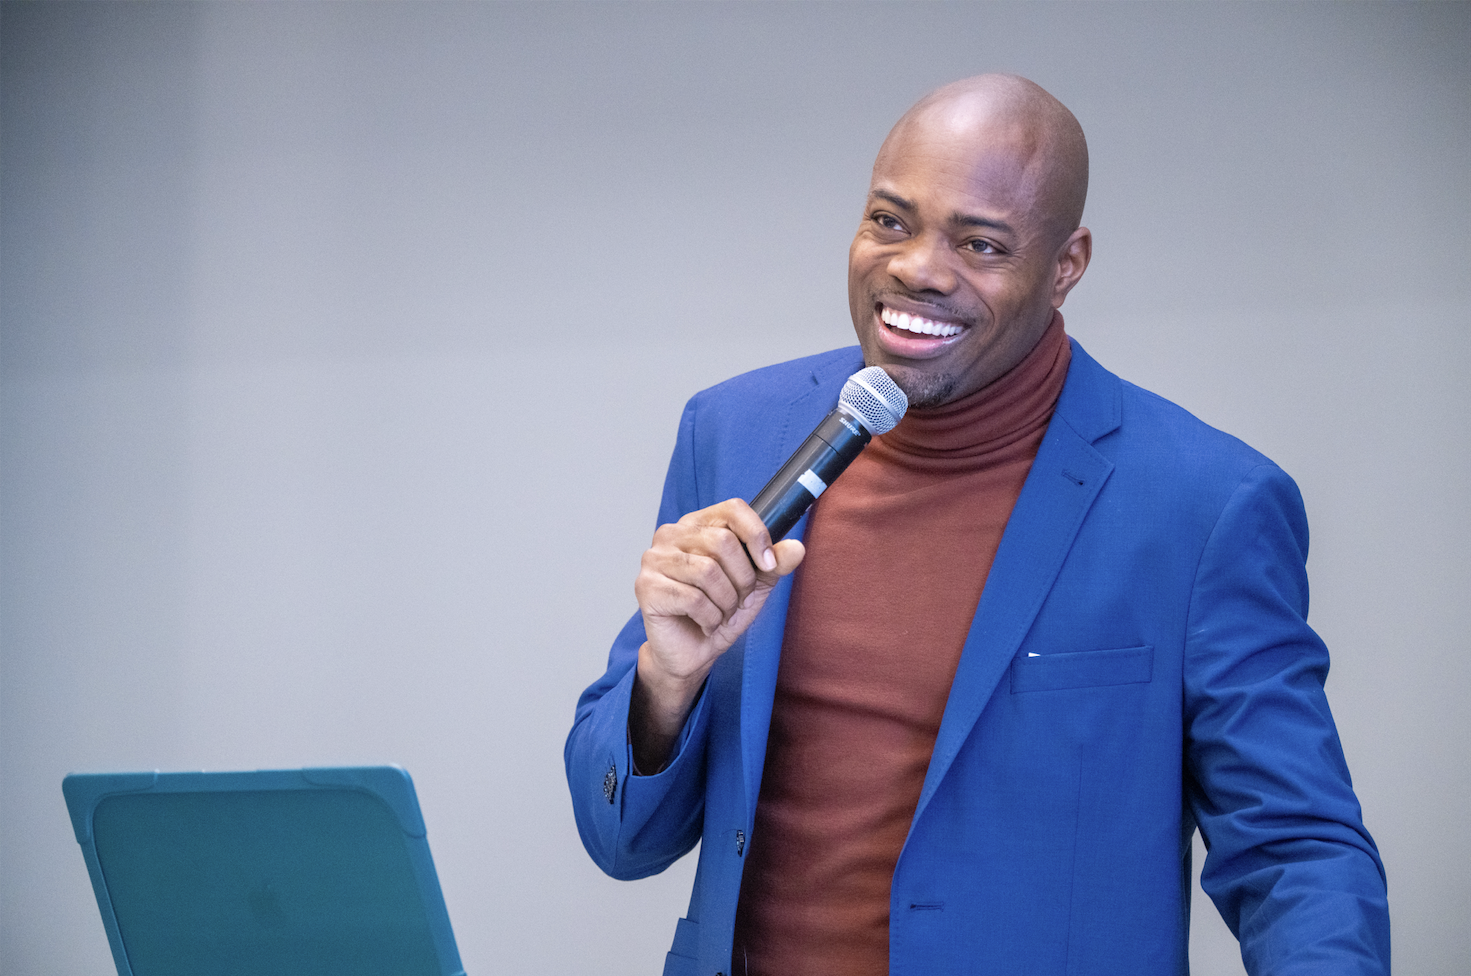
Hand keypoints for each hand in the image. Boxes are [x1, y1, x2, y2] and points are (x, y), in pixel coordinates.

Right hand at [629, 498, 804, 770]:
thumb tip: (796, 547)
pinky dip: (710, 617)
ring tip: (720, 613)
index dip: (757, 535)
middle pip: (722, 541)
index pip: (733, 509)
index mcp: (697, 525)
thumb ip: (775, 564)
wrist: (693, 652)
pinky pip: (693, 598)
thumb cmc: (719, 612)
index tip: (769, 563)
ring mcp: (654, 559)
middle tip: (736, 599)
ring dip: (725, 601)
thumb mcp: (755, 586)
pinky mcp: (646, 587)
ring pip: (707, 571)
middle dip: (741, 579)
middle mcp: (671, 535)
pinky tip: (705, 623)